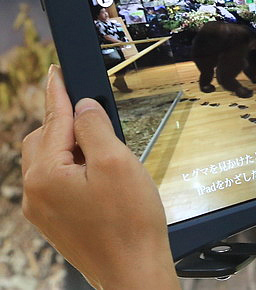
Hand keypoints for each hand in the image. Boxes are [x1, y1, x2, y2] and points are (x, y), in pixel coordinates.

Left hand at [22, 65, 179, 289]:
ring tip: (104, 151)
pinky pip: (56, 180)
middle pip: (44, 138)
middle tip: (97, 117)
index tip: (56, 70)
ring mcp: (43, 210)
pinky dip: (73, 166)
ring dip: (72, 145)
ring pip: (49, 159)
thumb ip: (94, 127)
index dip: (57, 91)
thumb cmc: (129, 222)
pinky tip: (98, 172)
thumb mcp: (116, 161)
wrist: (134, 273)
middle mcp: (36, 193)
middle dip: (67, 122)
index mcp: (45, 175)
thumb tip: (82, 106)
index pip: (52, 120)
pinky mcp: (55, 220)